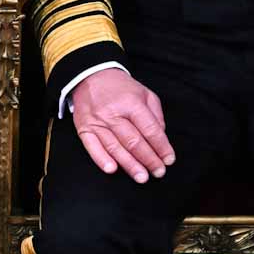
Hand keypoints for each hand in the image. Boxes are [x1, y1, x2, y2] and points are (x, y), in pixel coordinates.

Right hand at [69, 67, 172, 182]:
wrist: (90, 76)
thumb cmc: (120, 88)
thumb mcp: (144, 93)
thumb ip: (155, 115)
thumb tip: (161, 137)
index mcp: (131, 103)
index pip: (150, 129)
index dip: (161, 147)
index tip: (169, 159)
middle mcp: (113, 113)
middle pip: (134, 141)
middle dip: (149, 159)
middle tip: (159, 172)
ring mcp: (97, 121)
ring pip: (115, 147)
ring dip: (130, 165)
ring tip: (142, 177)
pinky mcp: (84, 128)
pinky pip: (92, 147)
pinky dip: (101, 159)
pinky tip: (112, 169)